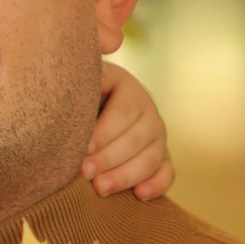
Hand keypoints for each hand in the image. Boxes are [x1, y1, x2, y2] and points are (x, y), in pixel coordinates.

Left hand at [85, 58, 173, 201]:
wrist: (96, 105)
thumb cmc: (80, 93)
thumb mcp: (80, 77)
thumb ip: (77, 67)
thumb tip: (82, 47)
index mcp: (128, 88)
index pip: (122, 111)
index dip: (103, 131)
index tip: (83, 148)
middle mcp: (148, 111)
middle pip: (136, 138)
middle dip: (110, 158)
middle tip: (84, 173)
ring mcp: (157, 136)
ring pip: (150, 158)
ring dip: (126, 176)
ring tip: (99, 189)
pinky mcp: (161, 158)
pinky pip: (167, 173)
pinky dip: (156, 185)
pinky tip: (140, 196)